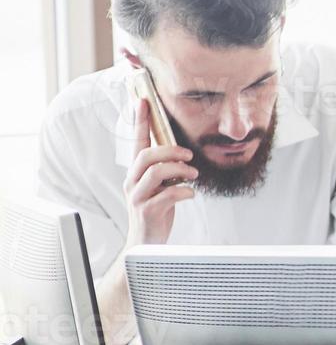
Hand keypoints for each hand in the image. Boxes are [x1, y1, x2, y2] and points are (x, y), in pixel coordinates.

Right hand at [123, 97, 195, 248]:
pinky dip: (184, 191)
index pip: (137, 142)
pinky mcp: (147, 211)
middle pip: (146, 155)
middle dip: (170, 151)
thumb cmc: (157, 212)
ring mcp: (137, 196)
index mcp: (136, 173)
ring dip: (179, 170)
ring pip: (155, 172)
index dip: (140, 121)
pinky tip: (191, 194)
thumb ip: (166, 171)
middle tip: (189, 155)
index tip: (144, 101)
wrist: (146, 243)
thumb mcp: (160, 188)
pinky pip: (167, 195)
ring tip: (193, 175)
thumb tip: (182, 154)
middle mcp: (133, 182)